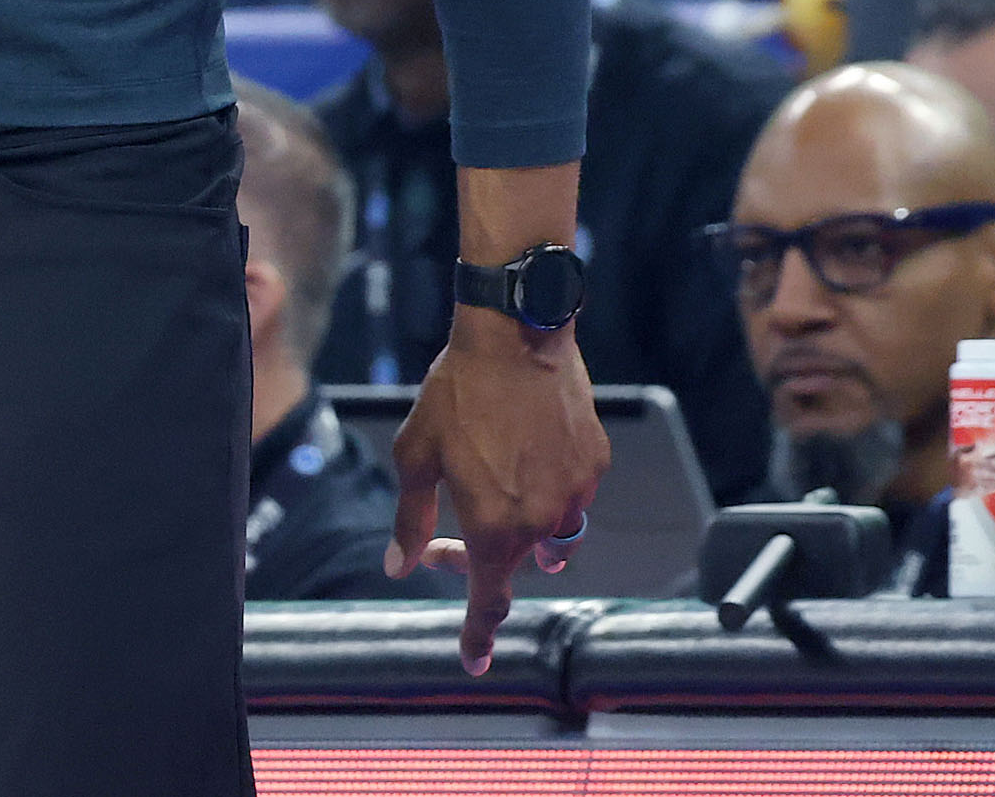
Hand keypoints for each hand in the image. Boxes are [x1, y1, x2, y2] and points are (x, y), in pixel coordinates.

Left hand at [386, 316, 608, 677]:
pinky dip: (550, 490)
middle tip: (443, 540)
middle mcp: (541, 520)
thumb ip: (410, 519)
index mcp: (494, 526)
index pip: (489, 600)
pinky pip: (575, 494)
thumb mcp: (416, 455)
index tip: (474, 662)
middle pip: (518, 564)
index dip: (479, 636)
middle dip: (483, 558)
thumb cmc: (458, 391)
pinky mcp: (595, 461)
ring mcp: (576, 491)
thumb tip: (399, 564)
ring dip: (526, 532)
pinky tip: (527, 453)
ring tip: (498, 504)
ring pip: (555, 534)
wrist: (516, 332)